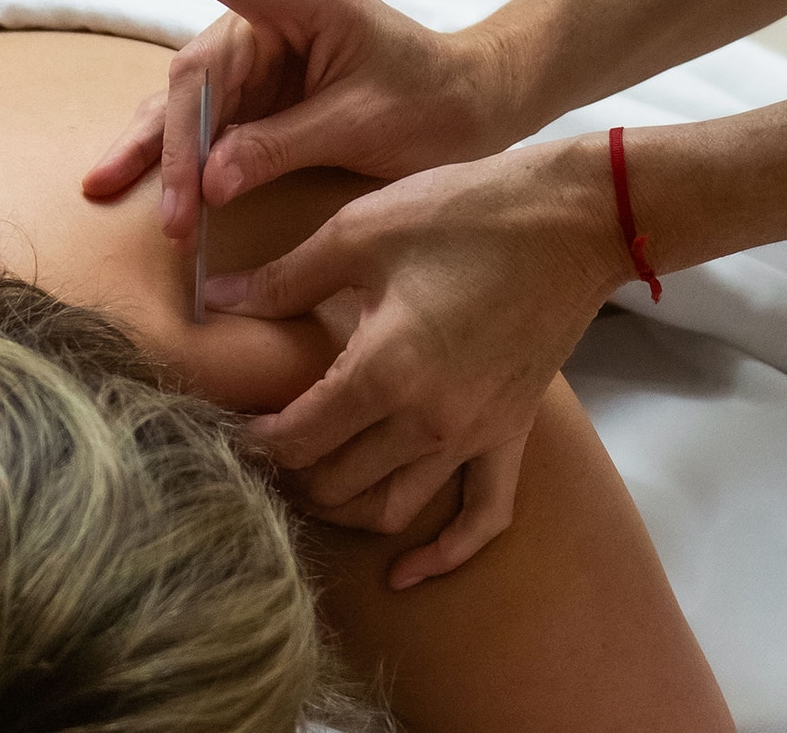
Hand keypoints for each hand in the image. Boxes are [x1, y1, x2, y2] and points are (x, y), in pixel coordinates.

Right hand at [81, 0, 523, 245]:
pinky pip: (205, 124)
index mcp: (309, 1)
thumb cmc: (433, 101)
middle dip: (177, 144)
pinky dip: (175, 157)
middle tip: (174, 213)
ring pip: (189, 101)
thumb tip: (210, 184)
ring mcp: (259, 60)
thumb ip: (283, 147)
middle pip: (201, 72)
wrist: (472, 108)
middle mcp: (271, 21)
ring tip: (107, 187)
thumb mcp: (362, 125)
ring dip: (158, 151)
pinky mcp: (257, 97)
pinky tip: (130, 180)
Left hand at [206, 136, 630, 586]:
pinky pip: (481, 517)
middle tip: (259, 450)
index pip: (299, 436)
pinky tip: (403, 573)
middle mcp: (429, 420)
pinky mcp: (511, 434)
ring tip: (309, 484)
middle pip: (336, 481)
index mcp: (385, 370)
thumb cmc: (464, 213)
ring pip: (391, 508)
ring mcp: (476, 435)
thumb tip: (213, 298)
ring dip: (342, 508)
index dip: (255, 439)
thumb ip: (285, 278)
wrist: (573, 220)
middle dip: (289, 473)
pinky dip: (441, 553)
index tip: (230, 423)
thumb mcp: (360, 230)